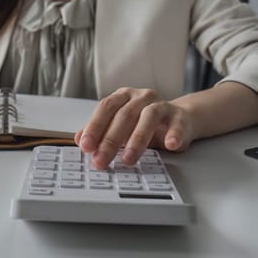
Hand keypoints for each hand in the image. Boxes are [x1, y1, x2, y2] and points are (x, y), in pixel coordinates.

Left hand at [74, 87, 194, 168]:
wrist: (179, 119)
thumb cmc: (143, 123)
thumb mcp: (119, 126)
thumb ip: (100, 131)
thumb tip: (78, 139)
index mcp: (122, 97)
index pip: (105, 109)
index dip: (94, 127)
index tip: (85, 146)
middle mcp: (141, 97)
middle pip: (123, 116)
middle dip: (110, 141)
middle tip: (101, 160)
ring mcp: (161, 105)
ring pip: (148, 118)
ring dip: (137, 140)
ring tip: (128, 160)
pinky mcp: (179, 117)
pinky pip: (177, 125)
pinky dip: (174, 135)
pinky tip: (169, 145)